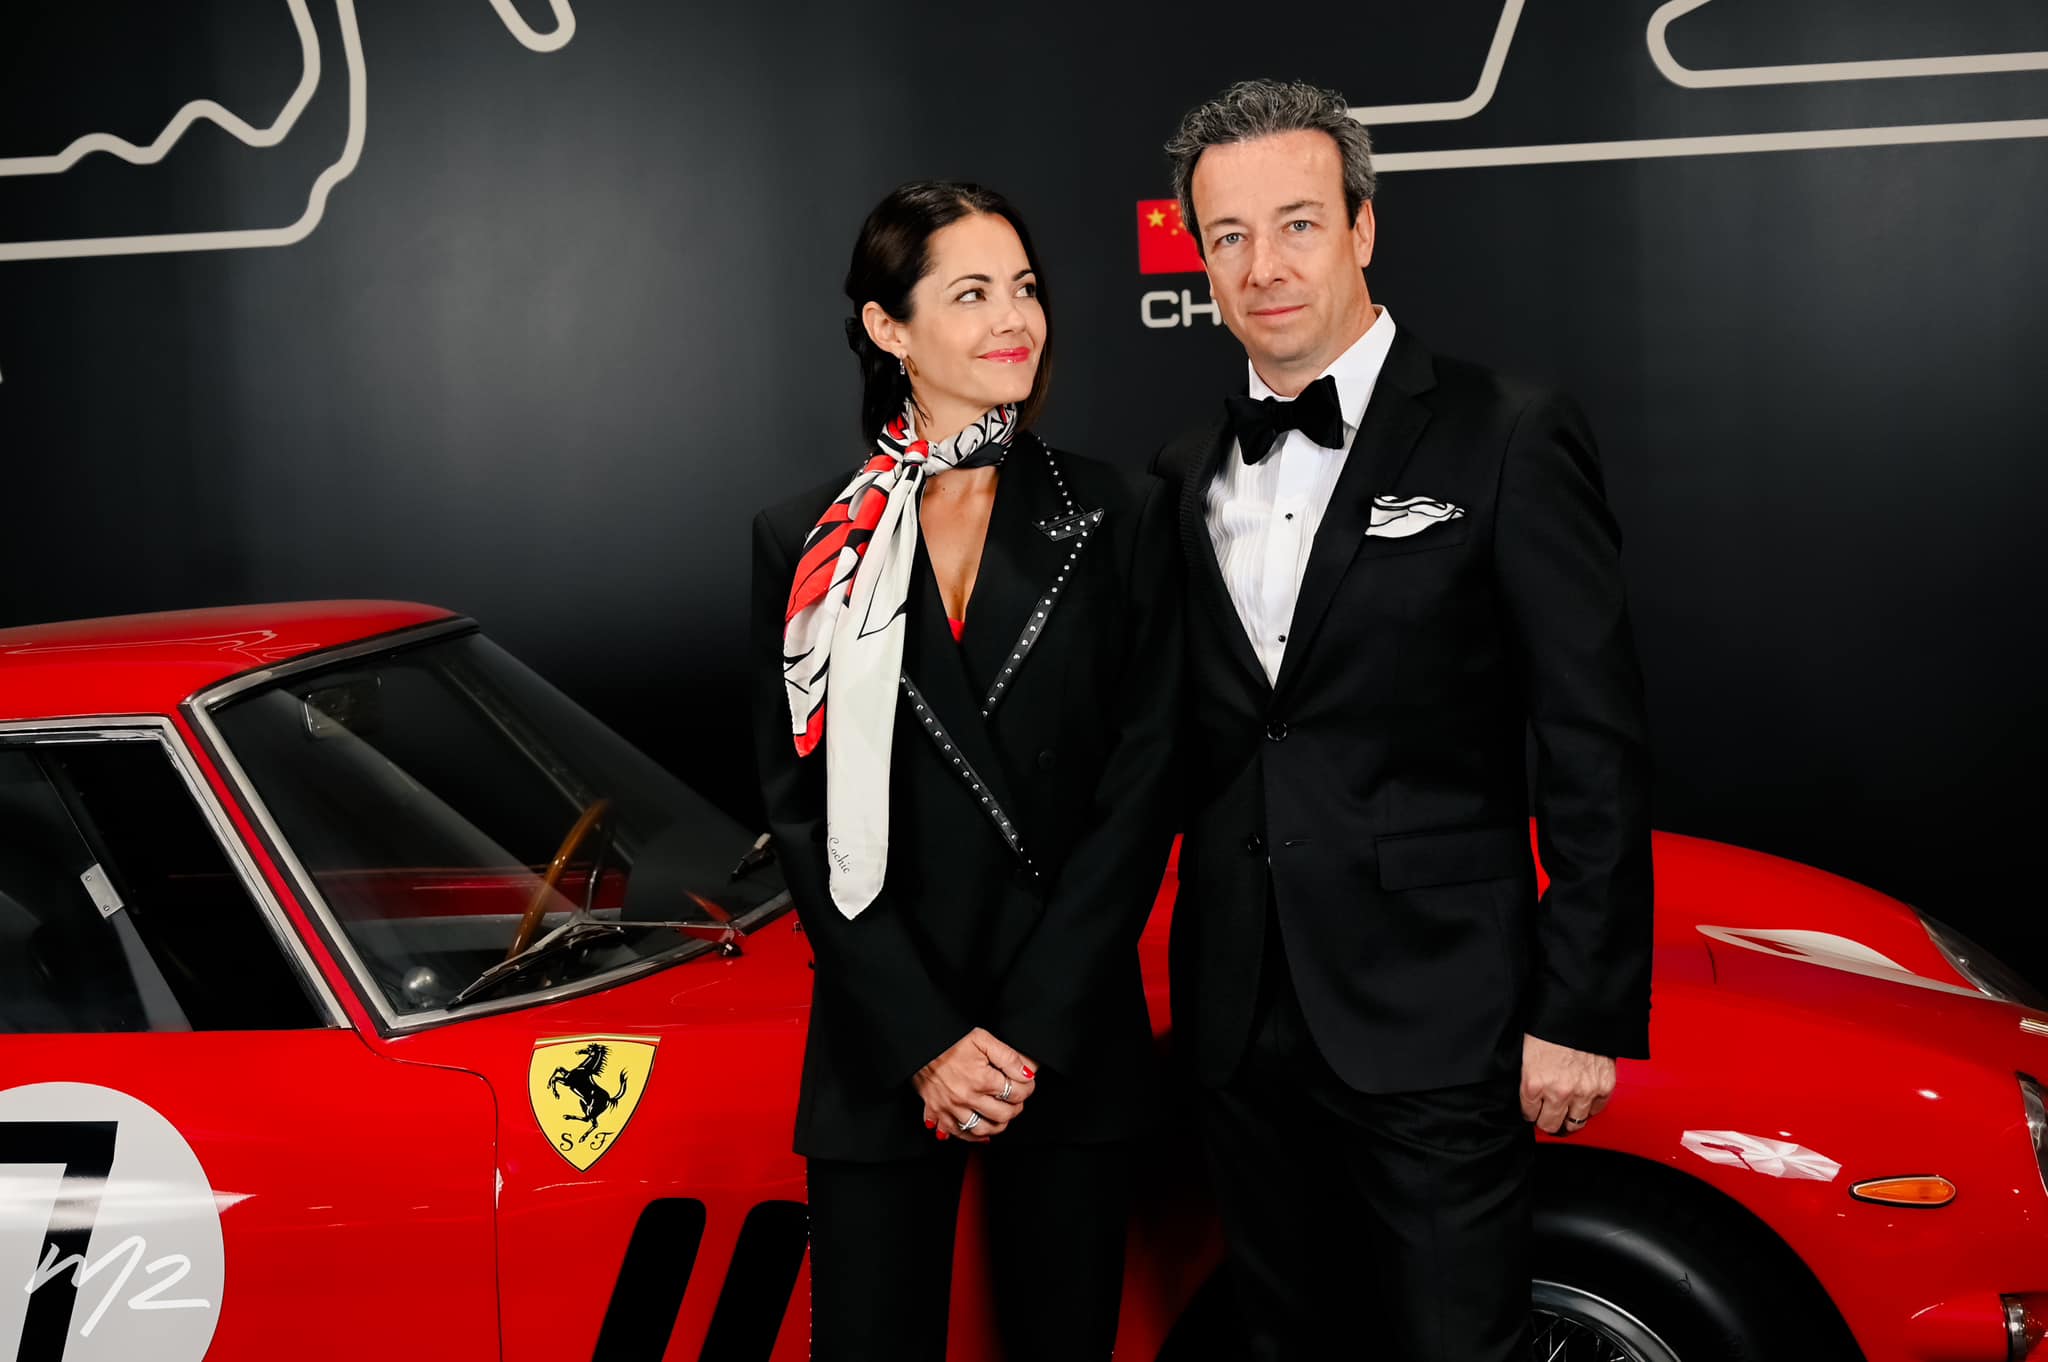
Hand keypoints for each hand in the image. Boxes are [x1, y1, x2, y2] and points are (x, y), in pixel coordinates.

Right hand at [914, 1027, 1038, 1142]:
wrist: (919, 1043)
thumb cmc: (949, 1039)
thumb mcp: (983, 1039)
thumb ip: (1008, 1057)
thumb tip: (1028, 1074)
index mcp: (982, 1079)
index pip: (1017, 1093)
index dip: (1027, 1088)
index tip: (1026, 1083)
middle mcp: (967, 1097)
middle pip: (1003, 1115)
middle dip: (1015, 1108)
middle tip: (1016, 1099)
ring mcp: (951, 1107)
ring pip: (982, 1130)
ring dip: (997, 1125)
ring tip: (1001, 1115)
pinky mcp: (937, 1111)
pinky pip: (957, 1133)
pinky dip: (970, 1136)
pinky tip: (980, 1132)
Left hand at [1521, 1034, 1615, 1135]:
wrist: (1581, 1009)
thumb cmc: (1552, 1024)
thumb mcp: (1528, 1051)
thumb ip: (1530, 1076)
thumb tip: (1532, 1093)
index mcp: (1534, 1082)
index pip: (1529, 1114)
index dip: (1530, 1112)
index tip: (1533, 1110)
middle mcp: (1558, 1091)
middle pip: (1551, 1125)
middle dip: (1547, 1120)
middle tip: (1548, 1116)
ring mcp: (1583, 1091)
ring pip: (1574, 1123)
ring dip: (1569, 1118)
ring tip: (1566, 1112)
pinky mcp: (1604, 1087)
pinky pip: (1596, 1110)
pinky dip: (1590, 1107)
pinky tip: (1584, 1100)